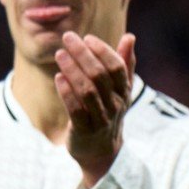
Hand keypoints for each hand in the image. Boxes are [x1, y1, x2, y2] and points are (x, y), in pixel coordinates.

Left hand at [55, 30, 135, 188]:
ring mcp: (100, 118)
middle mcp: (115, 104)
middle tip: (68, 38)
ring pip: (87, 91)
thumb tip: (129, 36)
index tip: (87, 38)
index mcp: (124, 92)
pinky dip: (67, 93)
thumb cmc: (108, 112)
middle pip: (100, 75)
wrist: (100, 151)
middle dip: (83, 54)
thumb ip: (124, 63)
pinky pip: (76, 110)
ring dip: (72, 70)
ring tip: (59, 54)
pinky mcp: (84, 130)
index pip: (116, 67)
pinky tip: (58, 78)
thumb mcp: (119, 89)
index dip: (103, 50)